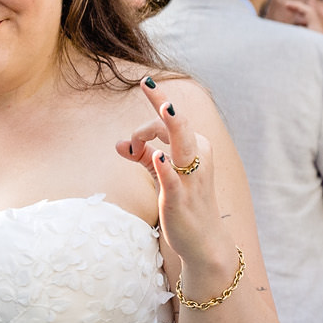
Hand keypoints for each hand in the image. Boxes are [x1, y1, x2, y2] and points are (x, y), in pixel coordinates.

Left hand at [115, 81, 229, 281]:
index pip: (167, 125)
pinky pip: (173, 179)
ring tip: (164, 108)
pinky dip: (165, 167)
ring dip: (172, 126)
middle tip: (146, 82)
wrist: (204, 241)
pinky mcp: (181, 198)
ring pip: (182, 144)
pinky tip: (158, 158)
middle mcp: (197, 157)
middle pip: (178, 124)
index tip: (131, 147)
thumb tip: (119, 143)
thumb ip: (143, 157)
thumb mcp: (163, 176)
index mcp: (195, 148)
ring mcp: (190, 178)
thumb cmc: (185, 204)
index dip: (143, 130)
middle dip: (161, 102)